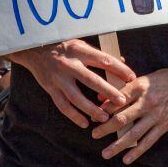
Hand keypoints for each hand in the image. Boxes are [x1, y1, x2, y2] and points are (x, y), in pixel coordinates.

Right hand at [13, 39, 135, 127]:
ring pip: (76, 97)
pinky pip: (63, 105)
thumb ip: (100, 54)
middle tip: (122, 102)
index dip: (119, 69)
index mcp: (79, 50)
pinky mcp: (50, 88)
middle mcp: (69, 64)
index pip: (103, 60)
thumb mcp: (81, 44)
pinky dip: (74, 115)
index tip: (132, 78)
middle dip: (108, 92)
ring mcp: (58, 78)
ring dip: (91, 109)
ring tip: (104, 118)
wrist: (35, 49)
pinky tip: (84, 123)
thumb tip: (122, 61)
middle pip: (91, 80)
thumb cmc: (64, 46)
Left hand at [92, 62, 167, 164]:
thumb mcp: (144, 78)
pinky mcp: (164, 125)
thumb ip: (123, 89)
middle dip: (106, 128)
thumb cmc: (164, 79)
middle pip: (122, 118)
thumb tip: (101, 98)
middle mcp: (148, 101)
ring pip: (134, 133)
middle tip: (94, 135)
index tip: (93, 117)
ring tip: (105, 153)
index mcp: (140, 86)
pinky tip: (126, 159)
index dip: (103, 109)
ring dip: (118, 145)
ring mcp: (156, 115)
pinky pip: (148, 141)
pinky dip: (137, 151)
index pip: (117, 100)